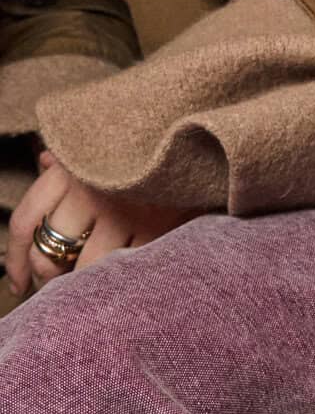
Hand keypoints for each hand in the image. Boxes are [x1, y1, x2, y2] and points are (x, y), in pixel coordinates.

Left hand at [5, 152, 191, 296]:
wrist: (198, 132)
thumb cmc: (143, 136)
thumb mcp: (100, 135)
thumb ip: (69, 155)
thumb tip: (44, 162)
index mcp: (69, 169)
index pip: (26, 222)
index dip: (15, 260)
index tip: (17, 282)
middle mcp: (90, 192)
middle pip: (49, 253)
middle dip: (49, 275)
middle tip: (59, 281)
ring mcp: (124, 213)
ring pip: (86, 269)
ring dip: (84, 282)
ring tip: (92, 282)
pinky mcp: (157, 229)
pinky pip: (126, 267)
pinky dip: (121, 275)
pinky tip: (124, 274)